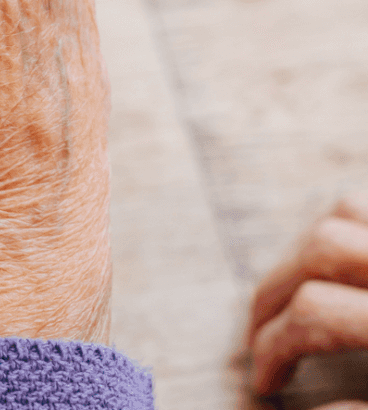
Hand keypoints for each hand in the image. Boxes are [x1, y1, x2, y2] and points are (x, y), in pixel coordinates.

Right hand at [248, 194, 367, 399]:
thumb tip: (308, 409)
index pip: (314, 314)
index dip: (274, 350)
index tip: (264, 382)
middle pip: (319, 251)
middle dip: (274, 296)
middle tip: (259, 338)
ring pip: (343, 214)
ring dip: (305, 254)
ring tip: (292, 294)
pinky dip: (344, 228)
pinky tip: (337, 267)